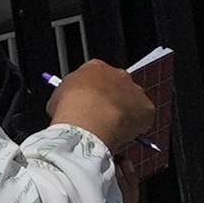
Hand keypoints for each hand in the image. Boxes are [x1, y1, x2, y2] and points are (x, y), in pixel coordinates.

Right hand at [50, 60, 171, 183]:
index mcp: (95, 68)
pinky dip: (136, 126)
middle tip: (101, 117)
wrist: (88, 119)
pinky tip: (123, 135)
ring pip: (132, 102)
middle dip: (111, 100)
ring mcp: (134, 90)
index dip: (92, 92)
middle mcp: (118, 75)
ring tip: (111, 129)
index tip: (89, 104)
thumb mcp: (56, 99)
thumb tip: (67, 108)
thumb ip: (66, 98)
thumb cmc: (70, 107)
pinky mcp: (146, 108)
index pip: (96, 76)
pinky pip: (143, 118)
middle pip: (117, 86)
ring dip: (124, 113)